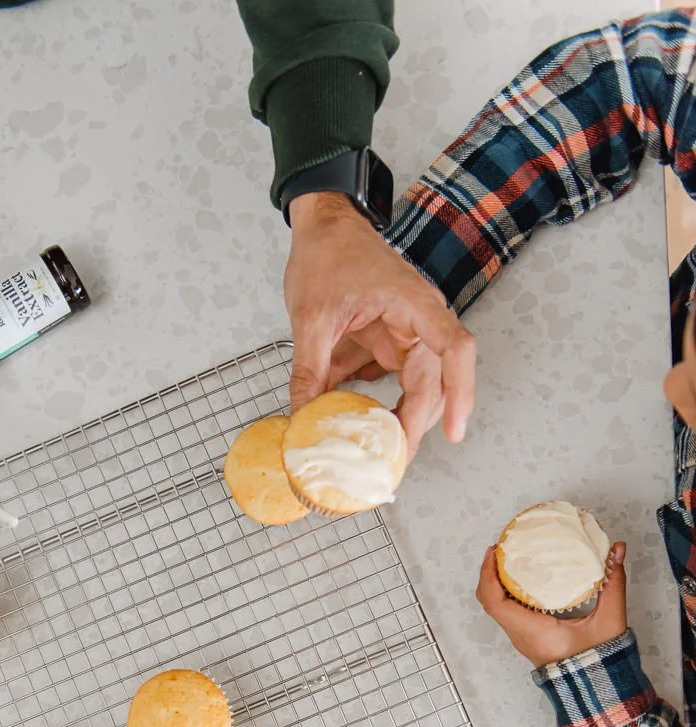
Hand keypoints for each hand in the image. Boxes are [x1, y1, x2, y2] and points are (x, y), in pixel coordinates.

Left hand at [284, 194, 475, 456]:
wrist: (323, 226)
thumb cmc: (328, 253)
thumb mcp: (311, 316)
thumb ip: (309, 370)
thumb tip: (302, 419)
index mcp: (414, 305)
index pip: (454, 349)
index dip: (461, 392)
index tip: (455, 432)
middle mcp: (420, 323)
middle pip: (433, 383)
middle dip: (416, 426)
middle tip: (392, 464)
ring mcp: (406, 336)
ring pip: (413, 390)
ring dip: (396, 422)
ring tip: (377, 457)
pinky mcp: (388, 345)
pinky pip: (388, 383)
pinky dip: (373, 408)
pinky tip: (355, 429)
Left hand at [476, 542, 627, 668]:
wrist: (596, 687)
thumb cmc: (599, 659)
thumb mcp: (609, 619)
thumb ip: (613, 582)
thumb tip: (617, 550)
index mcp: (532, 630)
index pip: (495, 602)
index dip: (489, 574)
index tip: (494, 552)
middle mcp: (520, 634)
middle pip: (489, 601)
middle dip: (489, 572)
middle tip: (501, 549)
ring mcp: (521, 637)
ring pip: (496, 607)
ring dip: (496, 582)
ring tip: (509, 558)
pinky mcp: (527, 637)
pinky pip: (507, 612)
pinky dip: (507, 592)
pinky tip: (521, 577)